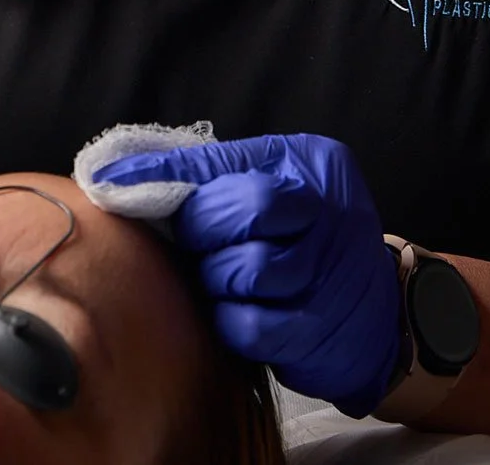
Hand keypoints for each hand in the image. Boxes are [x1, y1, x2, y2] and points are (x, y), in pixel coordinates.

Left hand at [92, 133, 401, 414]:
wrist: (377, 316)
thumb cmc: (303, 242)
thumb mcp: (272, 189)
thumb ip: (209, 177)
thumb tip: (116, 174)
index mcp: (312, 164)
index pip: (226, 160)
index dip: (167, 174)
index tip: (112, 182)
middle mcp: (331, 210)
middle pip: (245, 207)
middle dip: (206, 231)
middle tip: (202, 247)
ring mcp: (332, 272)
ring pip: (245, 269)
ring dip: (219, 281)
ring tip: (226, 282)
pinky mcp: (321, 330)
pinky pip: (249, 324)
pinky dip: (232, 322)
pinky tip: (239, 315)